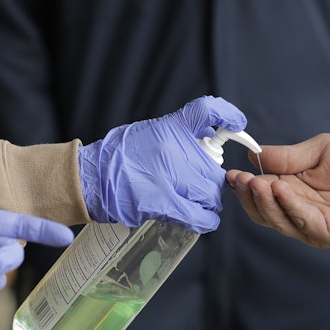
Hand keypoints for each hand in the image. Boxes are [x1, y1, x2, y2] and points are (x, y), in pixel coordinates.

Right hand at [79, 95, 246, 232]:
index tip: (237, 125)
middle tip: (201, 184)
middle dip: (211, 180)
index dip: (227, 115)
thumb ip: (176, 135)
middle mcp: (173, 149)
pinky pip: (199, 215)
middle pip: (213, 168)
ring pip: (210, 193)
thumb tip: (204, 140)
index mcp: (169, 127)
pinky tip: (203, 219)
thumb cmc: (118, 157)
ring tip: (197, 202)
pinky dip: (206, 219)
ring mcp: (171, 177)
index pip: (206, 110)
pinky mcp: (165, 203)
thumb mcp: (148, 132)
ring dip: (208, 201)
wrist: (92, 178)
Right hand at [225, 134, 329, 248]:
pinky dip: (289, 205)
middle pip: (263, 211)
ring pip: (278, 219)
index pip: (259, 194)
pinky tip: (280, 189)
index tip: (232, 174)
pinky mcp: (327, 233)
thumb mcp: (321, 150)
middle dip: (249, 195)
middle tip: (241, 179)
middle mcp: (296, 213)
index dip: (244, 186)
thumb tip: (255, 155)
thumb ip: (289, 155)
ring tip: (257, 183)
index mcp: (290, 193)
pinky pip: (303, 221)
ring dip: (264, 202)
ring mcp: (310, 226)